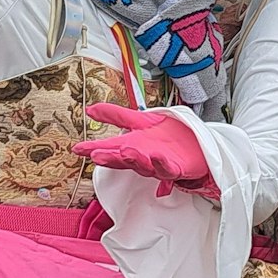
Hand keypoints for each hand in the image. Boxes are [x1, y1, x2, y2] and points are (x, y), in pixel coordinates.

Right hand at [71, 103, 212, 197]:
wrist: (198, 145)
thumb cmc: (169, 135)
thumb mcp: (141, 121)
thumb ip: (117, 116)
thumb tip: (90, 109)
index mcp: (132, 146)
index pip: (109, 148)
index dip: (93, 149)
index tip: (78, 148)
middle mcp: (142, 157)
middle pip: (123, 160)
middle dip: (110, 158)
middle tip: (97, 154)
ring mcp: (158, 165)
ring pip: (143, 166)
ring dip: (134, 160)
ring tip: (126, 151)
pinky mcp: (176, 169)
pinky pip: (167, 169)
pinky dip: (161, 164)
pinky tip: (156, 157)